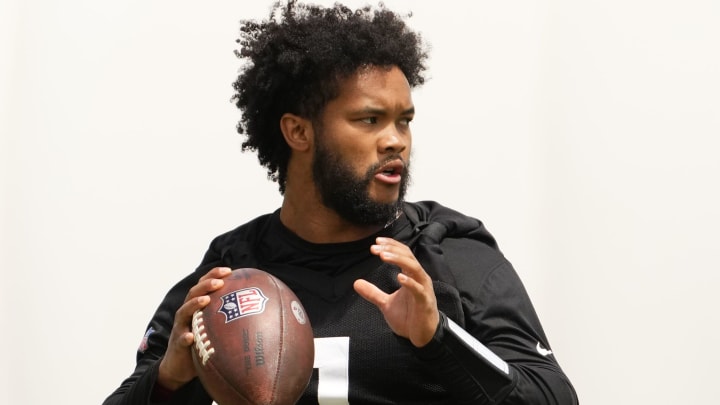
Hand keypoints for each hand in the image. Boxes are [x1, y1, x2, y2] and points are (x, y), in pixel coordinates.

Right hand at [157, 267, 232, 389]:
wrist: (180, 366)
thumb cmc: (203, 343)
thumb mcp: (215, 328)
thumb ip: (228, 317)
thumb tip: (257, 310)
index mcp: (197, 307)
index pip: (203, 286)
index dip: (214, 276)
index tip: (229, 270)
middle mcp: (187, 314)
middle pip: (193, 294)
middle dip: (206, 285)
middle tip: (219, 282)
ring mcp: (180, 327)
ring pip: (184, 312)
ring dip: (194, 305)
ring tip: (205, 300)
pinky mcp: (177, 344)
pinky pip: (180, 339)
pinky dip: (185, 337)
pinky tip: (191, 337)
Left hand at [353, 237, 438, 346]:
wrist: (422, 336)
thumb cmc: (409, 318)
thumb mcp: (386, 303)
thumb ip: (373, 292)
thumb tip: (356, 283)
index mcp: (411, 276)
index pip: (403, 254)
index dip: (391, 246)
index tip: (376, 242)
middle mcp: (419, 279)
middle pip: (408, 256)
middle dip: (391, 250)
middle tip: (375, 247)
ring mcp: (423, 289)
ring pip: (414, 268)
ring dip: (399, 260)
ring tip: (384, 256)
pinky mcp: (425, 302)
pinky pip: (418, 289)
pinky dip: (410, 282)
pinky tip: (399, 277)